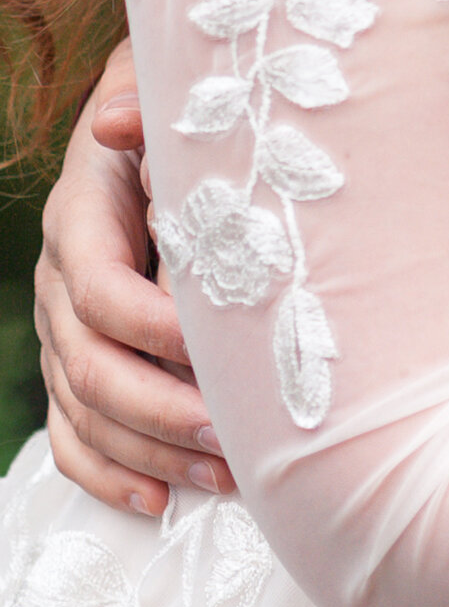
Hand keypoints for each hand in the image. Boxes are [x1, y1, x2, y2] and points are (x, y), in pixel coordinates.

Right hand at [33, 38, 231, 515]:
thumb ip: (149, 119)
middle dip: (161, 409)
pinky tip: (157, 499)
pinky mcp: (72, 364)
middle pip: (90, 367)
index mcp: (80, 220)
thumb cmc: (181, 117)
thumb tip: (114, 123)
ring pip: (82, 411)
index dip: (156, 329)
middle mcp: (59, 282)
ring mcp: (60, 330)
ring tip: (222, 475)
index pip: (103, 292)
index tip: (219, 355)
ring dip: (151, 450)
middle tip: (231, 435)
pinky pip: (69, 435)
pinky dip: (108, 473)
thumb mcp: (171, 106)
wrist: (149, 129)